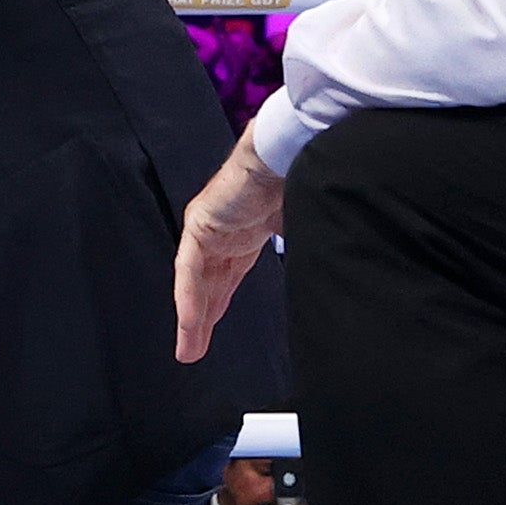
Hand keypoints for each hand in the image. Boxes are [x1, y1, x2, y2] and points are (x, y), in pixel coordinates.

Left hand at [173, 144, 289, 365]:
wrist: (287, 153)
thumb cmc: (297, 182)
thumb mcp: (296, 230)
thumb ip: (294, 253)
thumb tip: (317, 276)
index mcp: (243, 235)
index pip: (226, 278)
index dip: (218, 307)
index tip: (212, 332)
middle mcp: (221, 234)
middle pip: (207, 286)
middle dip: (202, 320)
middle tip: (194, 350)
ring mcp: (207, 228)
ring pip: (195, 282)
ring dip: (192, 318)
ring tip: (188, 350)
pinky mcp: (200, 224)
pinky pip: (191, 267)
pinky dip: (190, 296)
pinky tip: (189, 322)